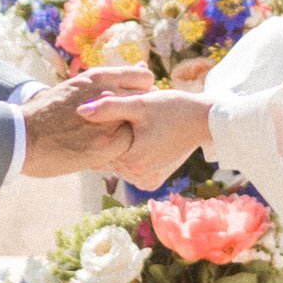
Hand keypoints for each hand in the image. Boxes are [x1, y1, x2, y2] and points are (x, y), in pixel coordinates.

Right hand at [18, 65, 154, 176]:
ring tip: (119, 143)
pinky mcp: (105, 145)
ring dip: (133, 134)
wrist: (21, 135)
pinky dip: (122, 153)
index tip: (137, 102)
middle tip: (134, 125)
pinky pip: (127, 148)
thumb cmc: (46, 113)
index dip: (144, 90)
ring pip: (138, 125)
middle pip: (146, 101)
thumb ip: (102, 84)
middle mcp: (107, 94)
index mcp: (99, 77)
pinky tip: (109, 156)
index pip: (144, 77)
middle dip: (143, 114)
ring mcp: (109, 120)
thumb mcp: (74, 88)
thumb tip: (134, 65)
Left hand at [80, 89, 214, 189]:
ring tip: (122, 128)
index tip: (85, 120)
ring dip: (118, 146)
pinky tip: (132, 138)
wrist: (202, 120)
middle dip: (107, 138)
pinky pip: (131, 167)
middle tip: (105, 122)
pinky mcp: (153, 179)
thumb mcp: (139, 103)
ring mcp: (146, 179)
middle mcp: (137, 176)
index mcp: (131, 160)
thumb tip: (80, 111)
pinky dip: (129, 155)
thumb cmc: (172, 108)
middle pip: (109, 155)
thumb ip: (109, 107)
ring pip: (119, 161)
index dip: (94, 131)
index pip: (99, 147)